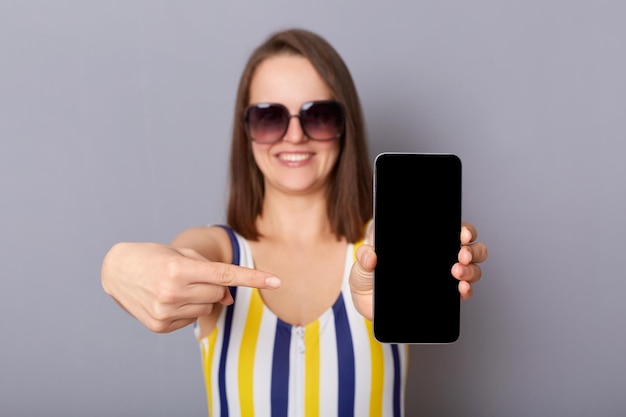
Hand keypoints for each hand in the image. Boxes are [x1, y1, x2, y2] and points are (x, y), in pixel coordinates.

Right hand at [101, 242, 279, 332]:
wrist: (116, 270)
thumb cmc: (154, 256)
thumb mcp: (182, 255)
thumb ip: (211, 273)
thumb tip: (229, 298)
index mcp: (179, 268)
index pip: (225, 275)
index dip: (253, 279)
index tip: (277, 281)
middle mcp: (172, 292)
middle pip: (217, 293)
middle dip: (212, 285)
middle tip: (191, 275)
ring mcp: (165, 312)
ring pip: (207, 307)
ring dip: (200, 297)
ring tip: (176, 285)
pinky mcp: (161, 326)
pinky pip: (192, 319)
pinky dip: (187, 309)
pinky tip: (168, 299)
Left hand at [349, 221, 487, 319]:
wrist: (366, 304)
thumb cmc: (367, 276)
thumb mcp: (362, 263)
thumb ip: (364, 256)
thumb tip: (372, 256)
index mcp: (424, 242)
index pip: (452, 230)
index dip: (464, 230)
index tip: (462, 235)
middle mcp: (439, 256)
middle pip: (470, 247)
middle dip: (472, 250)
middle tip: (461, 255)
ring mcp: (443, 276)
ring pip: (471, 268)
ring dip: (471, 270)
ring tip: (457, 272)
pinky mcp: (443, 296)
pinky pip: (464, 291)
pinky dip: (467, 290)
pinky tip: (461, 289)